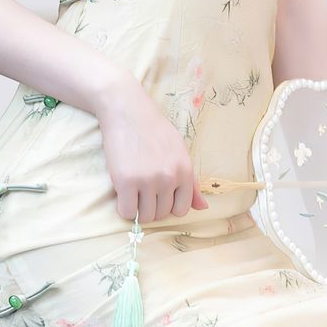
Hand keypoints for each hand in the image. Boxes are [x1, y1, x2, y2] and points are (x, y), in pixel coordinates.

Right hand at [97, 73, 209, 221]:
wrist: (127, 110)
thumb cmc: (153, 130)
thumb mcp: (179, 152)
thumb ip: (191, 183)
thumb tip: (203, 208)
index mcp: (185, 171)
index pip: (181, 209)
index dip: (168, 206)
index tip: (158, 196)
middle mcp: (169, 178)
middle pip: (162, 214)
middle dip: (152, 207)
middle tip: (142, 191)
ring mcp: (148, 180)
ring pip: (146, 216)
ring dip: (138, 209)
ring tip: (132, 192)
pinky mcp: (126, 181)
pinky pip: (127, 212)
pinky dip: (124, 208)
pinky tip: (122, 195)